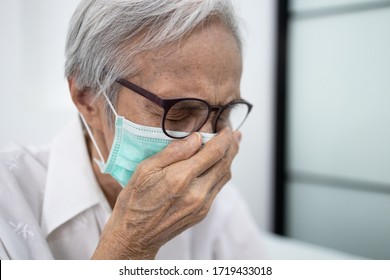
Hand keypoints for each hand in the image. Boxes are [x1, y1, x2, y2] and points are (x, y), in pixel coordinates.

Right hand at [91, 128, 240, 258]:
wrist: (135, 235)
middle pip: (225, 163)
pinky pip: (218, 188)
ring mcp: (202, 205)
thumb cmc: (135, 201)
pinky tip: (217, 164)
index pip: (215, 151)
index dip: (224, 136)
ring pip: (225, 176)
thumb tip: (196, 138)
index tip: (224, 126)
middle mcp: (196, 193)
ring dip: (229, 158)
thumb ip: (173, 152)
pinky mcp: (203, 213)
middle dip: (232, 144)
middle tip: (232, 132)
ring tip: (230, 144)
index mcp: (181, 178)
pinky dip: (221, 172)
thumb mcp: (145, 169)